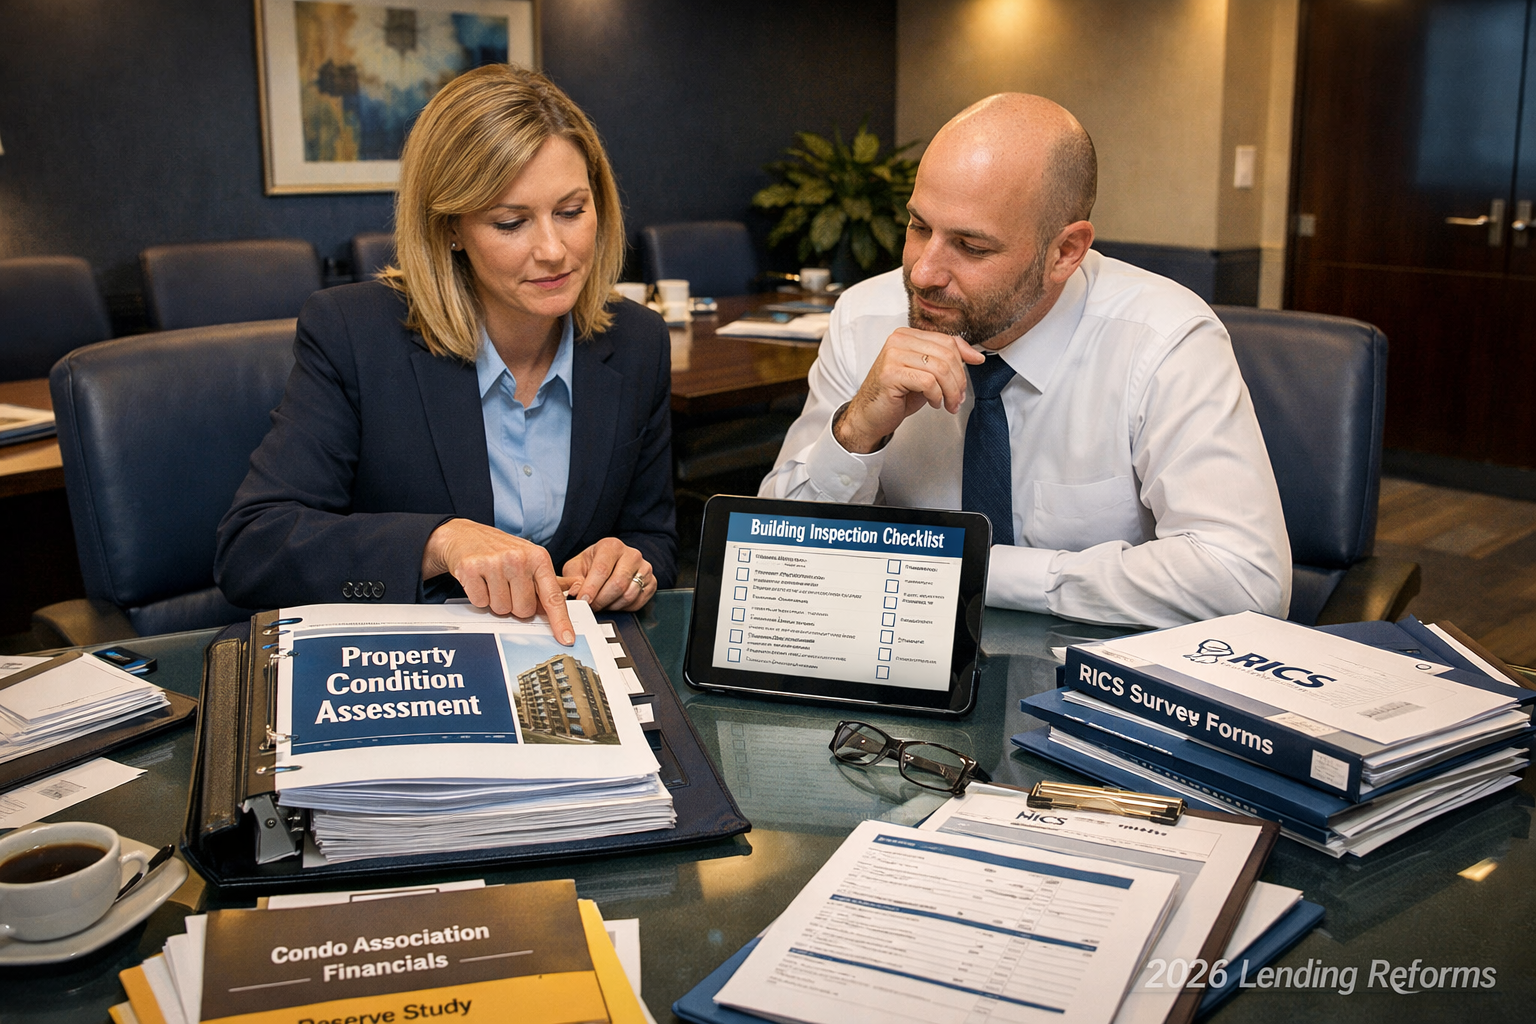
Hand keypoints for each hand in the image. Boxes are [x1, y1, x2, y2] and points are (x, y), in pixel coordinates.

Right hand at [421, 519, 574, 644]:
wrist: (465, 536)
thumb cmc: (501, 550)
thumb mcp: (529, 559)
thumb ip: (548, 582)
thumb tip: (573, 593)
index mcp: (538, 558)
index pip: (552, 596)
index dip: (560, 620)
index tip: (567, 638)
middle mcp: (518, 559)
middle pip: (524, 610)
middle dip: (515, 605)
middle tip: (508, 587)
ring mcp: (494, 563)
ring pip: (502, 609)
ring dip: (496, 602)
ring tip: (493, 582)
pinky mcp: (472, 568)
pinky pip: (480, 603)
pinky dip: (479, 597)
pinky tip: (480, 581)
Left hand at [562, 538, 654, 610]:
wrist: (611, 564)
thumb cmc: (593, 564)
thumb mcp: (576, 567)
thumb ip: (573, 579)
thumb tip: (575, 591)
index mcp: (611, 546)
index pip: (602, 570)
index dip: (591, 588)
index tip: (583, 600)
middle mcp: (631, 555)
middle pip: (618, 584)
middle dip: (601, 600)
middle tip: (591, 607)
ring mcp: (644, 568)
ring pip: (629, 595)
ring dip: (612, 606)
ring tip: (602, 604)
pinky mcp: (652, 582)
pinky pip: (638, 602)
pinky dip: (624, 608)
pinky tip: (614, 604)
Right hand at [833, 328, 985, 452]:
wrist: (870, 415)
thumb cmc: (896, 395)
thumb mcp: (926, 373)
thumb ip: (946, 360)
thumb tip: (976, 356)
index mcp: (907, 335)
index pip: (947, 341)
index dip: (964, 359)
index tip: (970, 374)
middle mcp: (899, 340)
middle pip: (946, 354)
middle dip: (959, 380)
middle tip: (958, 398)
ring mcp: (893, 355)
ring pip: (940, 369)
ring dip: (950, 391)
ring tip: (948, 403)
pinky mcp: (890, 373)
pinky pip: (928, 382)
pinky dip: (936, 396)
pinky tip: (933, 403)